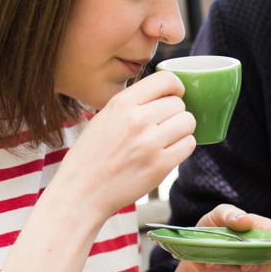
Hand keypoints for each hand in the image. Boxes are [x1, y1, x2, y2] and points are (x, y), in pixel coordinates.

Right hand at [54, 71, 193, 217]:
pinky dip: (182, 148)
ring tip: (164, 140)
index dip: (176, 88)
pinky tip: (167, 153)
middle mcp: (137, 119)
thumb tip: (167, 94)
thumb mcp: (104, 118)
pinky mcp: (161, 165)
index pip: (167, 80)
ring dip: (181, 131)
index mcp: (122, 103)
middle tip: (160, 128)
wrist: (81, 191)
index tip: (173, 97)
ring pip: (188, 122)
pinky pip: (189, 144)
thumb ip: (133, 104)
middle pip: (179, 104)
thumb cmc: (92, 155)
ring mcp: (150, 143)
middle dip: (174, 114)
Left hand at [178, 205, 270, 271]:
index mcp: (261, 235)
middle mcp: (260, 257)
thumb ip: (230, 214)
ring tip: (213, 262)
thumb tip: (245, 220)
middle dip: (260, 267)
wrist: (192, 253)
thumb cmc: (210, 231)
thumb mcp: (216, 216)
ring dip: (231, 271)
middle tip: (245, 264)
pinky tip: (204, 264)